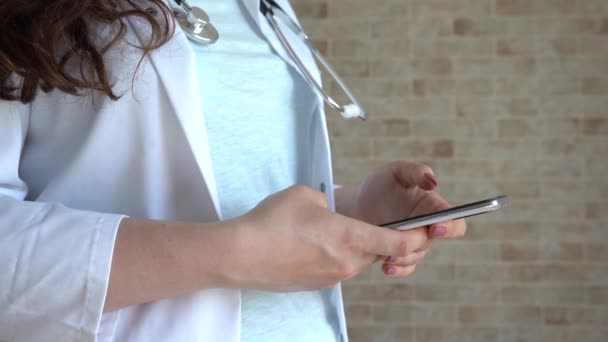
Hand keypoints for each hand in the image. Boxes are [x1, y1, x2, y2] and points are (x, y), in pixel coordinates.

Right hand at [224, 185, 430, 291]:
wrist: (240, 255)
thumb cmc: (271, 222)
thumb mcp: (306, 195)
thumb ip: (328, 203)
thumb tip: (329, 212)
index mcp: (350, 237)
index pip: (398, 243)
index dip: (417, 237)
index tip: (427, 230)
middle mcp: (347, 262)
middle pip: (379, 251)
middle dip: (383, 238)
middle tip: (376, 222)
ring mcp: (332, 276)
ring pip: (358, 260)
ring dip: (356, 246)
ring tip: (330, 229)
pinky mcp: (317, 284)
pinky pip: (338, 267)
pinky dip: (336, 255)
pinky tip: (311, 243)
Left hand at [338, 161, 466, 276]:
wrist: (357, 204)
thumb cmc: (381, 184)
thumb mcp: (397, 171)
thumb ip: (416, 172)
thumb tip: (432, 183)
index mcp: (433, 208)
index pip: (455, 221)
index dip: (451, 227)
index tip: (436, 228)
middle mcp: (427, 228)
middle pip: (432, 241)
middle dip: (419, 243)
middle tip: (403, 243)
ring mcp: (413, 243)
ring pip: (416, 256)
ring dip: (404, 258)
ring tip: (387, 256)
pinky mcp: (398, 255)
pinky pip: (404, 268)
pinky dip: (397, 269)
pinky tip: (385, 267)